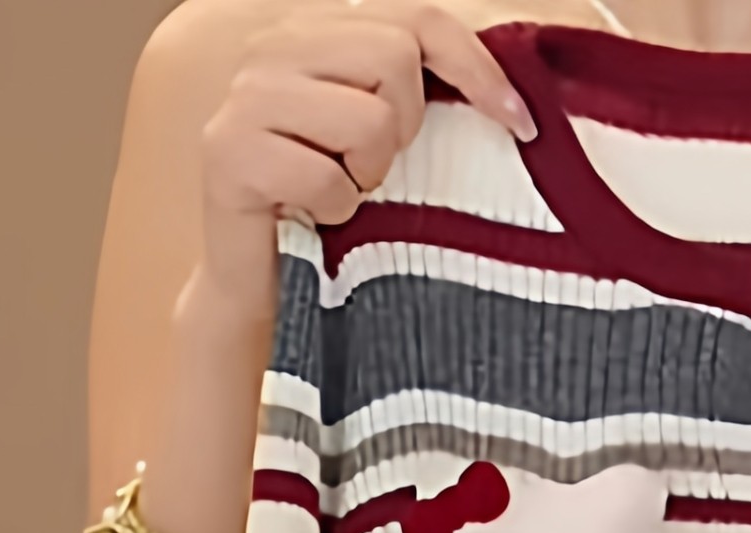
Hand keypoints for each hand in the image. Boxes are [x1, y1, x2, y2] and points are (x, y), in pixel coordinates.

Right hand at [195, 0, 533, 316]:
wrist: (257, 287)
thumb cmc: (329, 213)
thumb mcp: (380, 141)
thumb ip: (417, 90)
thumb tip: (514, 95)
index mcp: (313, 33)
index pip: (415, 18)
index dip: (475, 64)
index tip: (520, 122)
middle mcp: (273, 49)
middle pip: (393, 58)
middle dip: (405, 126)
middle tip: (377, 169)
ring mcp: (246, 98)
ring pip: (368, 120)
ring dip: (368, 176)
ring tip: (342, 191)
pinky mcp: (230, 154)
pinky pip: (327, 179)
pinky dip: (336, 212)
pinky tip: (315, 218)